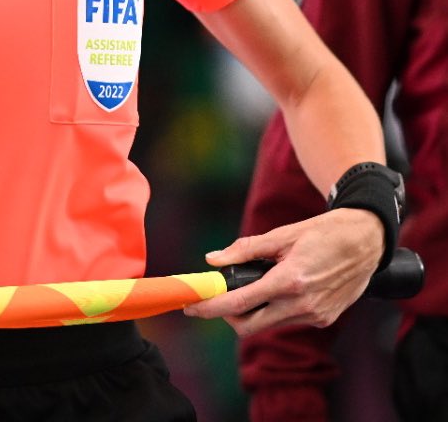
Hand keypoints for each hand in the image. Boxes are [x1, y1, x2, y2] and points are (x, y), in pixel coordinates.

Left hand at [183, 208, 383, 335]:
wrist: (367, 241)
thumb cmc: (322, 232)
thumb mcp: (282, 234)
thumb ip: (245, 249)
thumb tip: (213, 260)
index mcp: (289, 280)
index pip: (240, 303)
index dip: (211, 307)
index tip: (191, 307)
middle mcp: (303, 304)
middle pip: (250, 326)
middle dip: (227, 315)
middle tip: (216, 298)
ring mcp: (316, 315)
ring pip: (269, 324)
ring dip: (252, 311)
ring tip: (248, 287)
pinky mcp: (325, 319)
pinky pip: (288, 320)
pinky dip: (274, 309)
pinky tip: (277, 289)